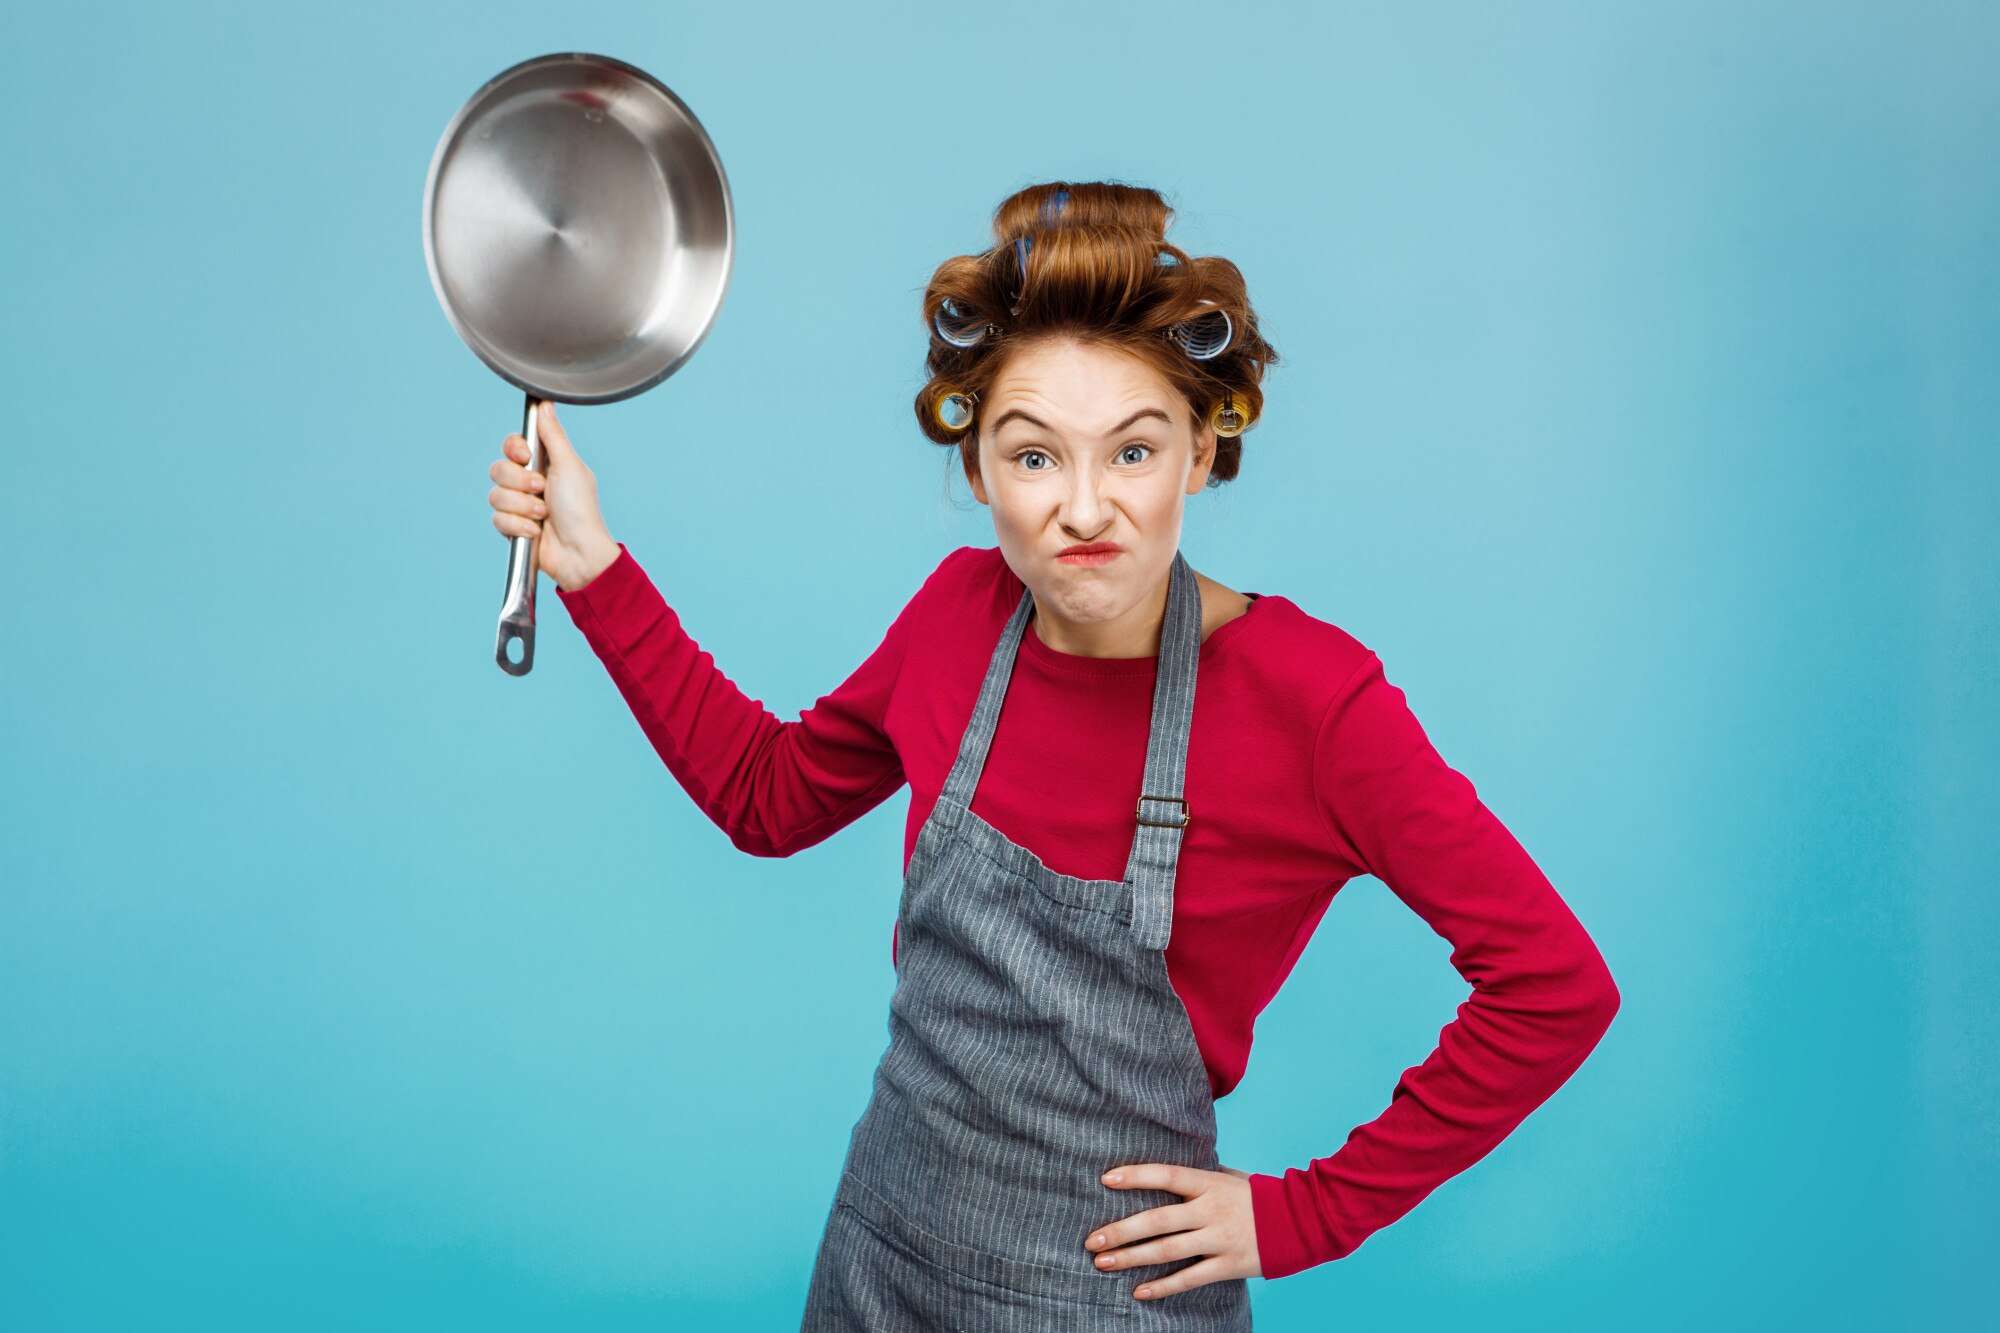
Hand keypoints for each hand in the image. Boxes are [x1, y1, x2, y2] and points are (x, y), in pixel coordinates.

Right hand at [487, 400, 620, 591]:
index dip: (514, 449)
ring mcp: (519, 505)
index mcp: (544, 464)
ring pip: (495, 495)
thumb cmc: (580, 510)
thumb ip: (554, 436)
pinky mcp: (512, 527)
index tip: (525, 455)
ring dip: (521, 507)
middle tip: (542, 491)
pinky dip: (518, 526)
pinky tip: (536, 532)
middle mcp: (528, 482)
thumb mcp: (569, 466)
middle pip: (498, 469)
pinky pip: (497, 519)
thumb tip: (546, 404)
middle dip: (519, 482)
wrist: (578, 552)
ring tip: (543, 515)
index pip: (512, 446)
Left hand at [1085, 1163, 1261, 1301]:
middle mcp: (1211, 1210)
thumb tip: (1164, 1171)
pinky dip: (1163, 1286)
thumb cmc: (1257, 1195)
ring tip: (1102, 1263)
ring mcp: (1219, 1239)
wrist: (1300, 1222)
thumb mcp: (1229, 1176)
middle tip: (1091, 1240)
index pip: (1166, 1174)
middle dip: (1120, 1230)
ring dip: (1131, 1258)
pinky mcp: (1228, 1265)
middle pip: (1158, 1219)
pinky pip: (1189, 1279)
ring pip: (1167, 1250)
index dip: (1135, 1176)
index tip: (1105, 1179)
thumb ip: (1198, 1176)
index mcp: (1209, 1183)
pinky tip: (1138, 1291)